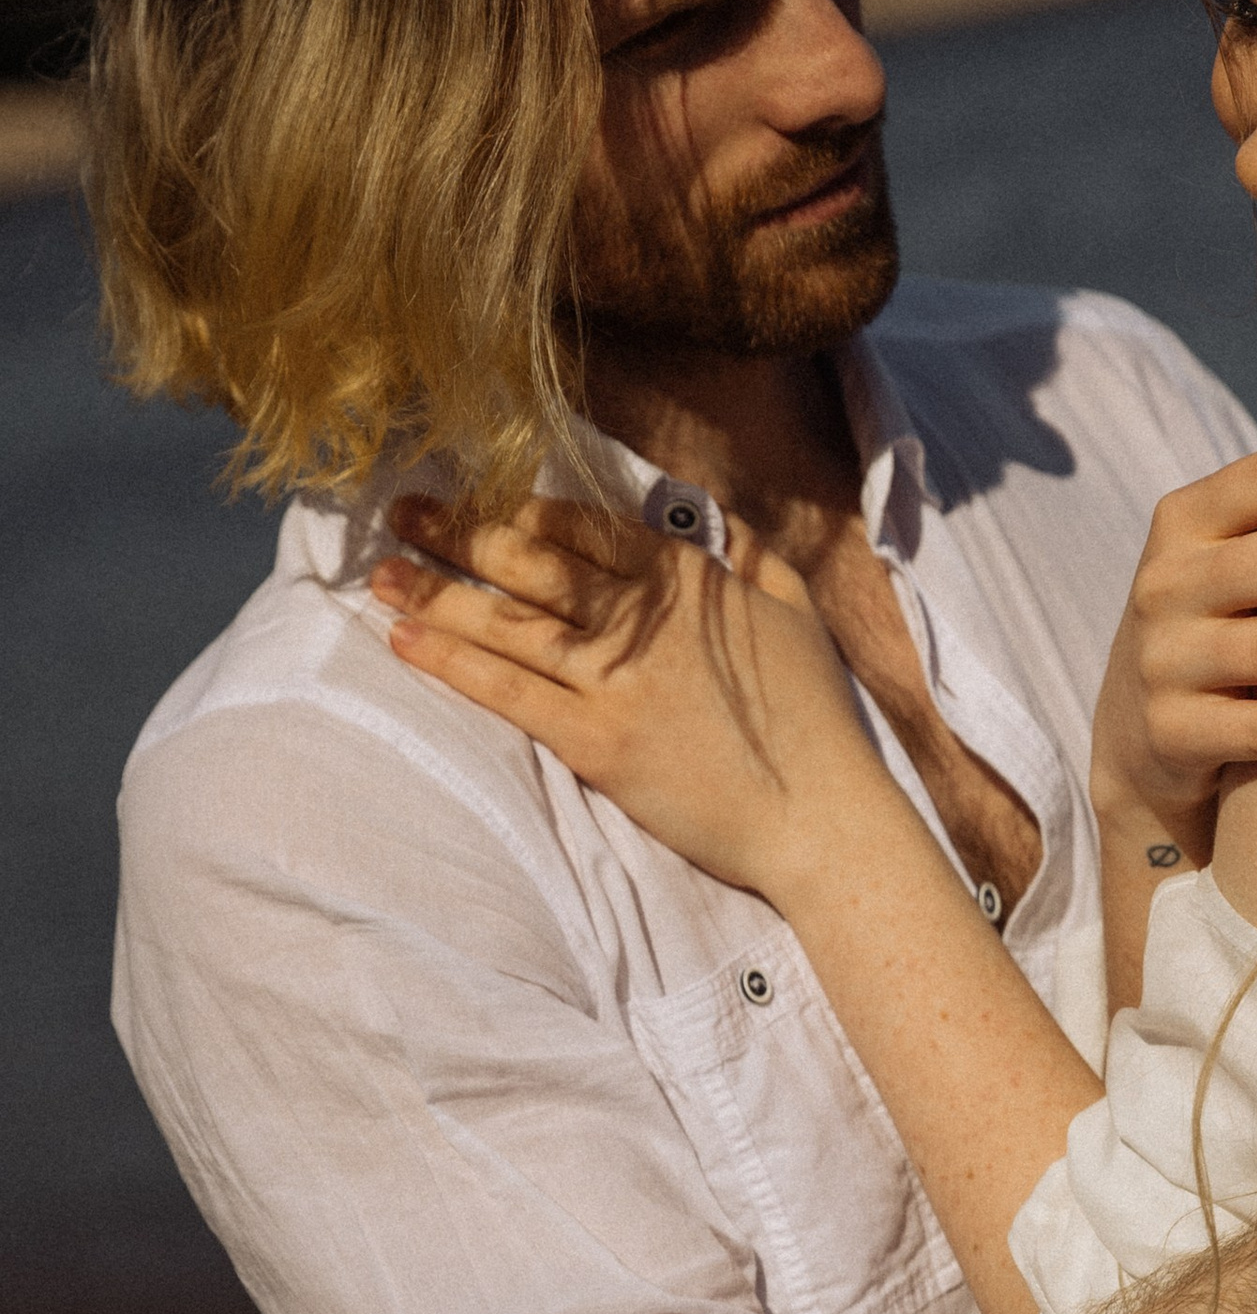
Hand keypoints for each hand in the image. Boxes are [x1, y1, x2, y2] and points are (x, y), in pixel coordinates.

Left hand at [371, 497, 886, 903]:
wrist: (820, 814)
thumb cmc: (817, 718)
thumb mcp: (798, 609)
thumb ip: (751, 553)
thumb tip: (712, 514)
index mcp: (686, 581)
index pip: (584, 529)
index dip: (522, 510)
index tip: (479, 499)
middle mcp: (640, 620)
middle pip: (530, 563)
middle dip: (459, 532)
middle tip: (402, 511)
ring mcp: (613, 681)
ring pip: (507, 623)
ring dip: (437, 591)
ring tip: (381, 572)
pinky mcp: (596, 742)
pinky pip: (509, 693)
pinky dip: (453, 663)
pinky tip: (405, 640)